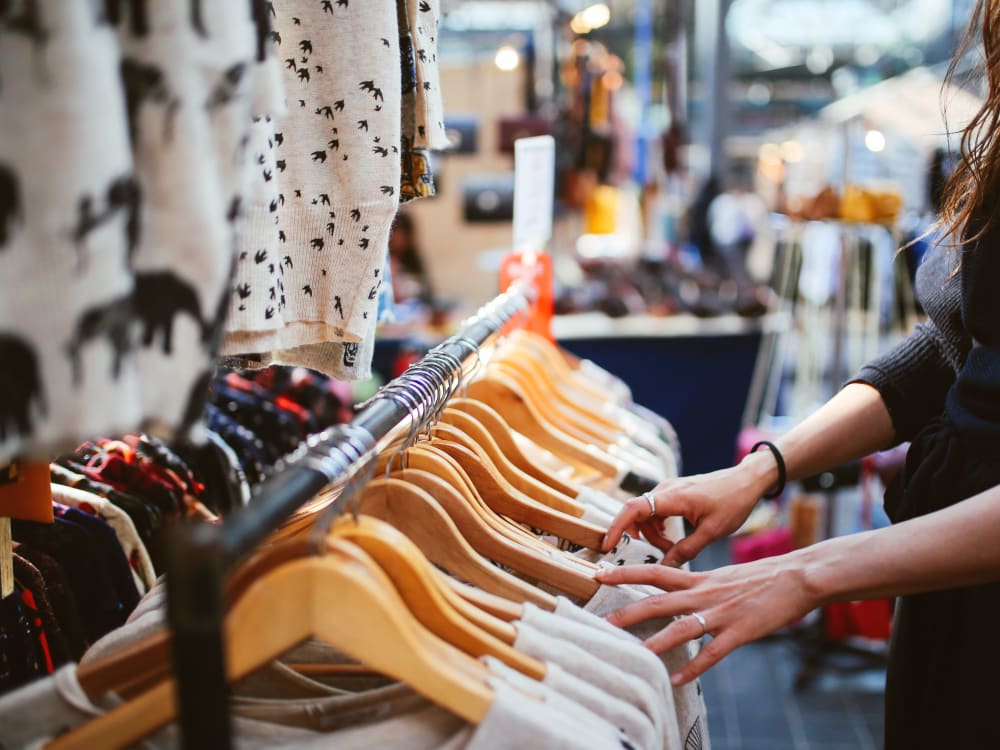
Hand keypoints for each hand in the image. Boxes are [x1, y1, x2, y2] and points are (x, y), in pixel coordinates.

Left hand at [594, 553, 818, 684]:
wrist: (797, 577)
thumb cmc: (760, 577)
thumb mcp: (721, 575)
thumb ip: (697, 584)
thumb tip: (677, 592)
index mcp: (698, 578)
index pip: (653, 571)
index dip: (625, 572)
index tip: (599, 572)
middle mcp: (704, 593)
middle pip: (658, 600)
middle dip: (628, 611)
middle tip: (602, 621)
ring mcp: (721, 613)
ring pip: (681, 628)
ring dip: (656, 642)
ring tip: (635, 655)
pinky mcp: (740, 632)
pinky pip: (713, 653)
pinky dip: (695, 667)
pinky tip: (678, 680)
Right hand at [602, 462, 770, 566]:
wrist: (746, 480)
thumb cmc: (733, 502)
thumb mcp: (712, 532)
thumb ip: (686, 550)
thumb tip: (666, 568)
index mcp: (673, 497)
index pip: (634, 508)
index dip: (617, 527)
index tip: (608, 545)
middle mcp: (666, 489)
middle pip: (636, 513)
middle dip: (639, 535)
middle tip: (657, 552)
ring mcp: (668, 489)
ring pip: (645, 513)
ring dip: (651, 533)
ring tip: (672, 547)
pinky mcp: (673, 492)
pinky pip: (655, 510)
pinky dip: (657, 526)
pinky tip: (673, 538)